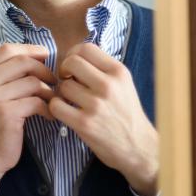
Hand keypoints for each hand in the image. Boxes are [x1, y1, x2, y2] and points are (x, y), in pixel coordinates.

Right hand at [0, 43, 53, 195]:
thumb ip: (5, 74)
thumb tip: (38, 55)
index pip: (7, 49)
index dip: (30, 49)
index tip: (46, 56)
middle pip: (22, 61)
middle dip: (43, 69)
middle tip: (53, 81)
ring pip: (32, 82)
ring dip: (48, 91)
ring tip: (51, 101)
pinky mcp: (5, 113)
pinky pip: (35, 101)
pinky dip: (47, 107)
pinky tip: (48, 115)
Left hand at [49, 43, 158, 195]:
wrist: (138, 147)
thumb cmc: (126, 114)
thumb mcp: (123, 84)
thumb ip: (102, 68)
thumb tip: (74, 56)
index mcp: (118, 72)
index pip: (86, 48)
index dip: (73, 54)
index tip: (73, 67)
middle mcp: (108, 85)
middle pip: (71, 62)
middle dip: (64, 71)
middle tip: (67, 81)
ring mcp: (96, 104)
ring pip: (63, 85)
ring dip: (62, 93)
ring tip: (71, 101)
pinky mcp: (85, 123)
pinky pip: (56, 105)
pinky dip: (56, 108)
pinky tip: (66, 112)